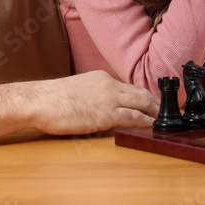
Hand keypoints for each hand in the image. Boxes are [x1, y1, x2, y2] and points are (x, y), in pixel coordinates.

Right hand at [27, 71, 158, 134]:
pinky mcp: (105, 115)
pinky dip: (145, 121)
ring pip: (141, 103)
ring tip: (163, 120)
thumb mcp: (78, 90)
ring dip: (154, 112)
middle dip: (156, 103)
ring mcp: (109, 99)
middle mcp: (109, 86)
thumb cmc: (51, 100)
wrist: (38, 101)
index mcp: (102, 78)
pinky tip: (151, 125)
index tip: (153, 103)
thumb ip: (94, 95)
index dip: (144, 96)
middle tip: (166, 111)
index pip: (130, 87)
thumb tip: (101, 108)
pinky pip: (132, 117)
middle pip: (141, 93)